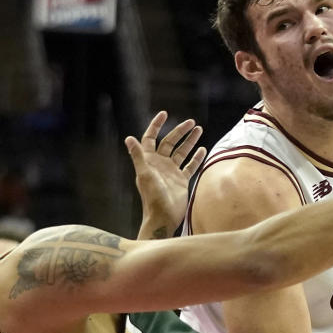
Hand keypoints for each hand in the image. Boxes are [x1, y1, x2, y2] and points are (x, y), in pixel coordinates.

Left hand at [124, 111, 206, 237]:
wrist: (163, 217)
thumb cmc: (152, 197)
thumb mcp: (144, 175)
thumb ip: (138, 156)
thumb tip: (128, 138)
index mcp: (149, 161)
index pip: (151, 138)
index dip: (156, 126)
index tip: (164, 114)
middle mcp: (160, 164)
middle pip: (170, 142)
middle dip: (180, 131)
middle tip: (191, 122)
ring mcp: (171, 172)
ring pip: (182, 152)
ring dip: (190, 141)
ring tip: (199, 130)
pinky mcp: (181, 181)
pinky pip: (190, 166)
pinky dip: (196, 158)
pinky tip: (203, 149)